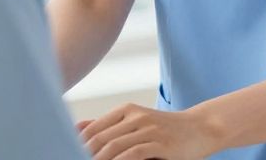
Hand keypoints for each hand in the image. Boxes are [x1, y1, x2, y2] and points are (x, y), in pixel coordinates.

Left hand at [78, 102, 218, 159]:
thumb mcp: (137, 122)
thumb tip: (77, 129)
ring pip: (113, 148)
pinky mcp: (159, 144)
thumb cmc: (166, 130)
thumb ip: (108, 126)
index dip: (77, 145)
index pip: (92, 129)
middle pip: (99, 139)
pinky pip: (132, 155)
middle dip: (84, 155)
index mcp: (126, 111)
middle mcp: (134, 117)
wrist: (201, 128)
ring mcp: (147, 129)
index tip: (65, 154)